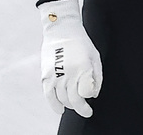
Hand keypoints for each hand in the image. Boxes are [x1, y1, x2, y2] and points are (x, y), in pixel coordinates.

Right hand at [38, 0, 102, 116]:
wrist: (61, 30)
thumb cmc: (81, 43)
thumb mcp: (95, 57)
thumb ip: (97, 77)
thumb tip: (94, 95)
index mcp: (83, 68)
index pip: (86, 93)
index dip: (90, 96)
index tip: (91, 95)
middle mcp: (69, 73)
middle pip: (75, 100)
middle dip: (82, 108)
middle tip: (87, 111)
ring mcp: (56, 75)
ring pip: (63, 99)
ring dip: (70, 105)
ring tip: (75, 105)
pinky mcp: (46, 76)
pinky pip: (49, 96)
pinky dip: (55, 105)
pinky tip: (60, 110)